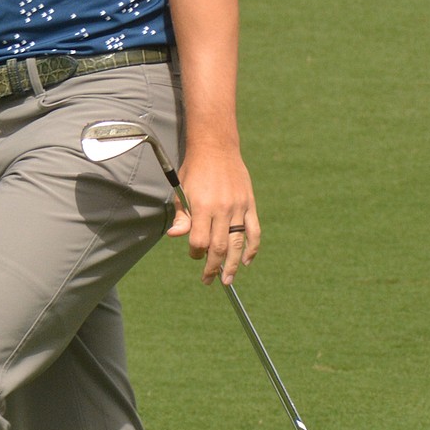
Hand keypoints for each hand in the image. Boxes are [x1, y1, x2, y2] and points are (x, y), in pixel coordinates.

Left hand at [166, 146, 259, 286]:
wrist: (216, 148)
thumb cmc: (194, 170)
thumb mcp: (181, 191)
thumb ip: (182, 216)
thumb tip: (175, 236)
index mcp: (203, 206)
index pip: (199, 241)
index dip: (195, 253)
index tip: (193, 255)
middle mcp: (222, 208)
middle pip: (219, 247)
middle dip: (212, 267)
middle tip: (208, 280)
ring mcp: (238, 207)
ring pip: (237, 244)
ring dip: (233, 266)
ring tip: (227, 281)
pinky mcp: (250, 204)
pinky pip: (254, 231)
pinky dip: (252, 249)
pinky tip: (246, 261)